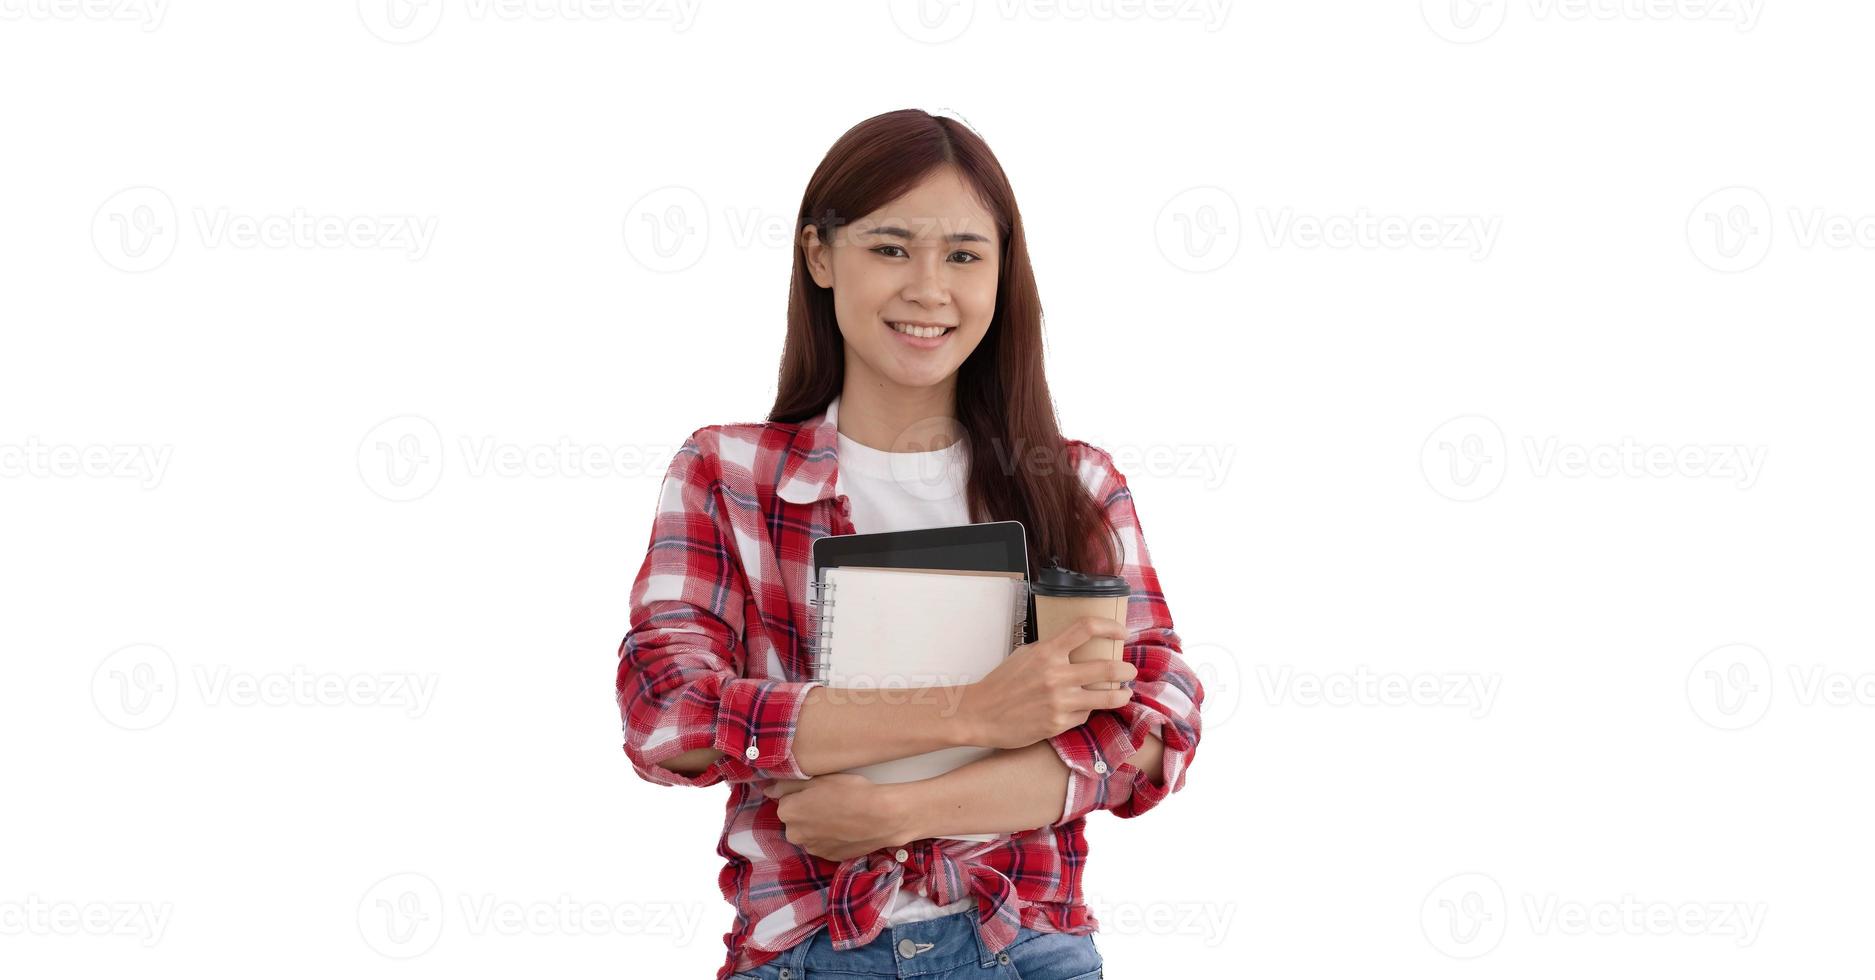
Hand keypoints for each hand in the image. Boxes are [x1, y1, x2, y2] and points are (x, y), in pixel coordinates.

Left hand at [764, 774, 917, 861]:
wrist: (880, 817)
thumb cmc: (850, 791)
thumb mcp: (818, 779)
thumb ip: (787, 785)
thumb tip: (768, 790)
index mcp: (787, 812)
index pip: (786, 800)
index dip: (803, 794)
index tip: (819, 791)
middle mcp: (794, 834)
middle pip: (795, 820)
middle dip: (807, 813)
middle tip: (830, 802)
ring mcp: (811, 849)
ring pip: (809, 834)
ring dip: (818, 827)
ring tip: (840, 816)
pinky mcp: (828, 858)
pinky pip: (823, 845)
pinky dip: (830, 838)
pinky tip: (845, 829)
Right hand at [962, 616, 1136, 749]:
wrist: (980, 714)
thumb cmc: (1001, 683)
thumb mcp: (1025, 655)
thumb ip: (1052, 650)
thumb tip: (1079, 648)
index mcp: (1047, 652)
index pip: (1086, 628)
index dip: (1110, 627)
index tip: (1122, 633)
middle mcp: (1056, 675)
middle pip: (1107, 667)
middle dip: (1126, 670)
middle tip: (1130, 671)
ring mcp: (1060, 701)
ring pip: (1106, 697)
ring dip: (1121, 694)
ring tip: (1124, 693)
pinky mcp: (1059, 723)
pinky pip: (1085, 714)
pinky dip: (1088, 710)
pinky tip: (1086, 708)